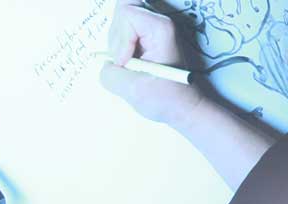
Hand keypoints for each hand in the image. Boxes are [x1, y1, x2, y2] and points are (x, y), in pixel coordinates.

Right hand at [100, 1, 201, 126]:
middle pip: (123, 11)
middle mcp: (159, 23)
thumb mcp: (133, 90)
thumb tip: (104, 64)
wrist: (183, 109)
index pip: (126, 14)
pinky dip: (120, 47)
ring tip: (129, 65)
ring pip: (121, 21)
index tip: (126, 63)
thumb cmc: (167, 99)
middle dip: (116, 37)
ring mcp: (152, 29)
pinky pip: (124, 32)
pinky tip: (129, 64)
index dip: (120, 39)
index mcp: (161, 29)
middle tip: (125, 61)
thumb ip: (110, 74)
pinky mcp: (147, 38)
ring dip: (117, 44)